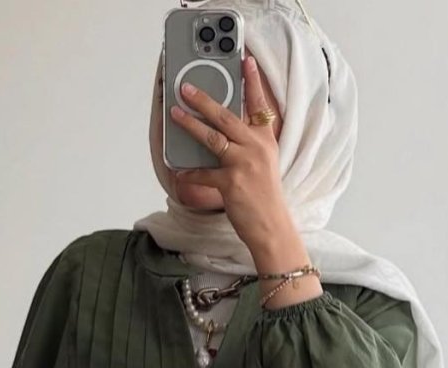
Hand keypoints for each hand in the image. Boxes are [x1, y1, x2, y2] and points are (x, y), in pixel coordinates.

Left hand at [169, 53, 290, 250]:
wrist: (271, 226)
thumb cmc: (265, 197)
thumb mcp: (264, 164)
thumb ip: (249, 144)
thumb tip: (223, 132)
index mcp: (265, 141)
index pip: (260, 105)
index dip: (253, 82)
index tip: (246, 60)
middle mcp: (255, 148)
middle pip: (226, 116)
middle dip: (204, 100)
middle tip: (186, 88)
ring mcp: (243, 165)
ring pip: (212, 138)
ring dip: (191, 124)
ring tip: (176, 114)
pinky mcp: (230, 183)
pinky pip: (203, 174)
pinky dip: (190, 173)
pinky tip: (180, 171)